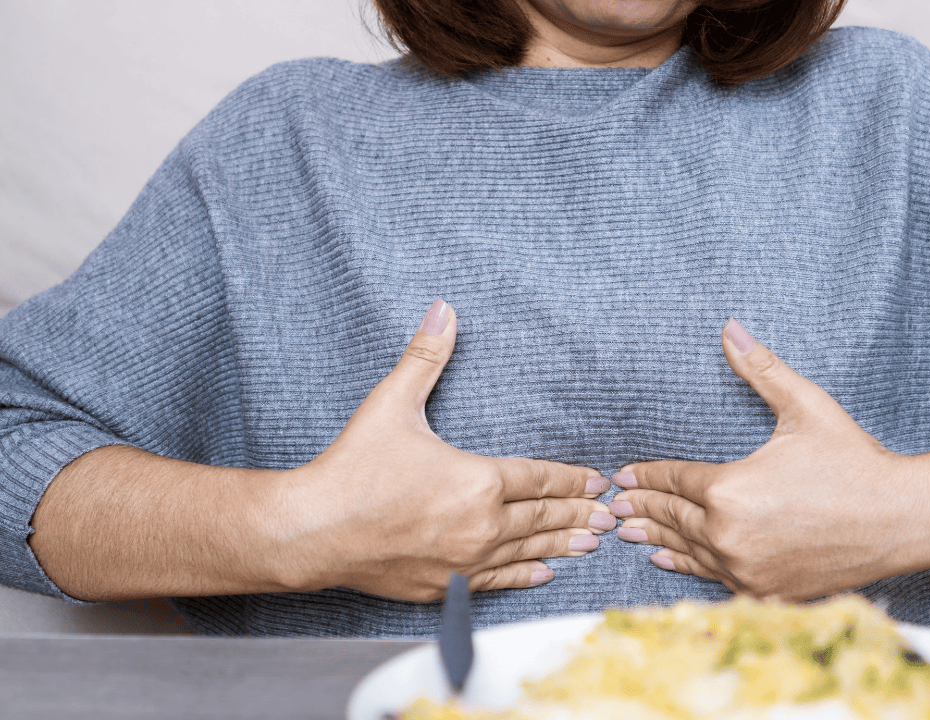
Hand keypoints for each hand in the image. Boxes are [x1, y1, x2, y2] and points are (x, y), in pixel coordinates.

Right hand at [279, 300, 613, 600]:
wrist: (311, 532)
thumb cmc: (352, 468)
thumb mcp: (392, 403)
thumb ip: (425, 357)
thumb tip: (444, 309)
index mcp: (478, 481)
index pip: (540, 478)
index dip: (572, 478)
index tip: (597, 480)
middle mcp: (481, 525)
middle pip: (543, 517)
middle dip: (579, 513)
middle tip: (610, 515)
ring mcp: (465, 560)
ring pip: (528, 550)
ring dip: (563, 543)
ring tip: (592, 542)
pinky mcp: (446, 585)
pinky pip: (499, 580)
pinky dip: (526, 574)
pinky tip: (546, 571)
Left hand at [609, 318, 929, 600]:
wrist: (903, 521)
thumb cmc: (855, 462)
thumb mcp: (805, 407)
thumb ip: (761, 368)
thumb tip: (728, 328)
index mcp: (729, 489)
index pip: (674, 479)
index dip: (646, 475)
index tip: (623, 475)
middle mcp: (728, 534)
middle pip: (672, 516)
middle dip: (641, 506)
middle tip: (613, 504)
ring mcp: (745, 568)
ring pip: (687, 549)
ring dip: (655, 537)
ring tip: (628, 531)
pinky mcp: (763, 592)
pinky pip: (711, 577)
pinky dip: (685, 565)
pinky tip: (665, 559)